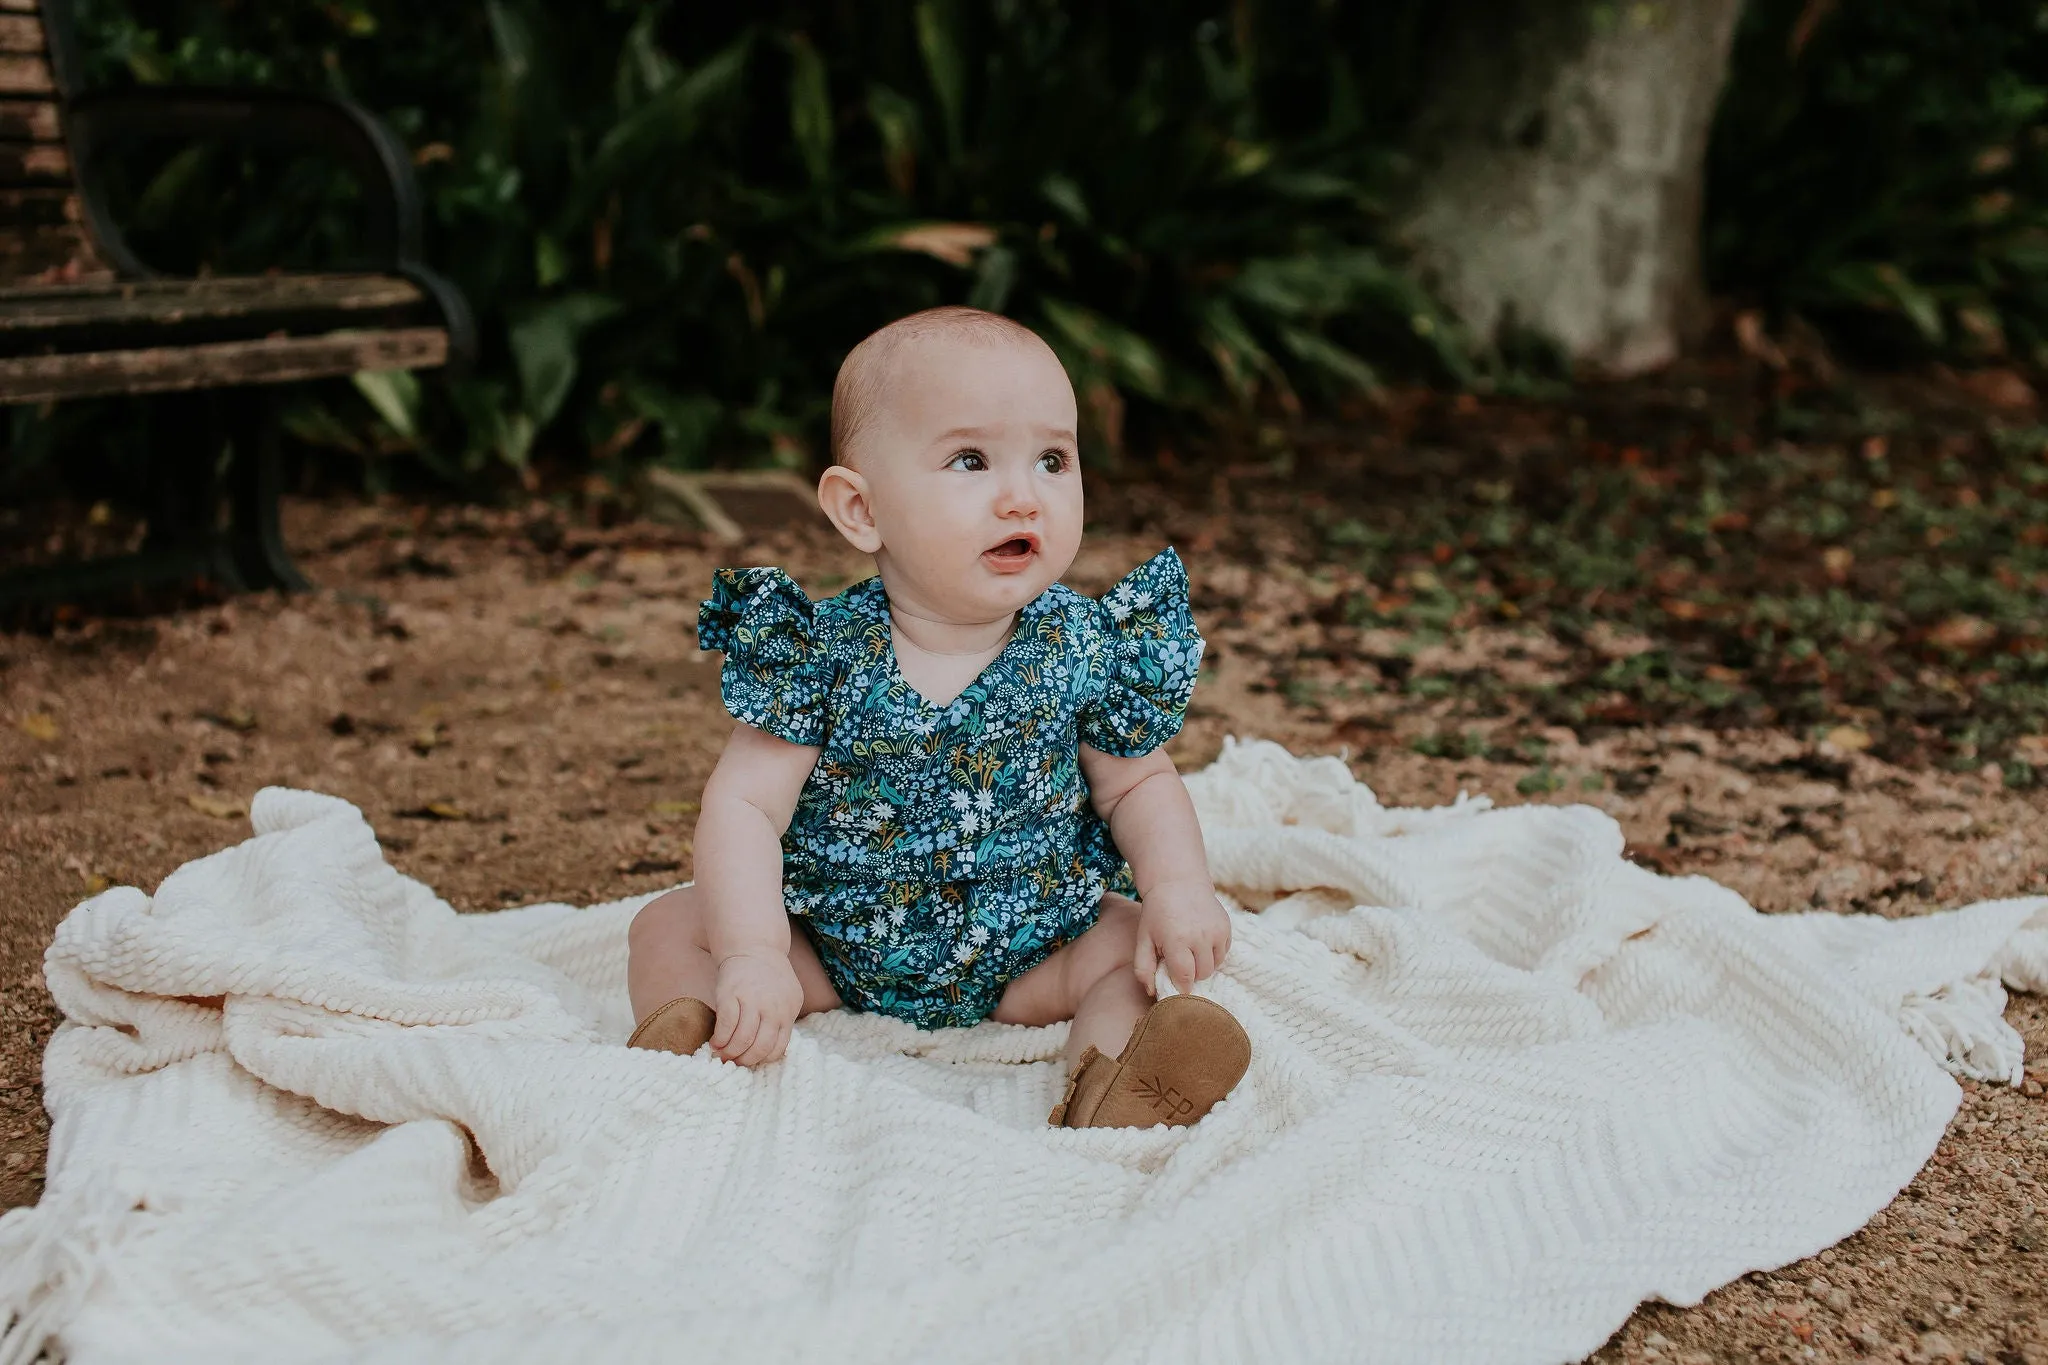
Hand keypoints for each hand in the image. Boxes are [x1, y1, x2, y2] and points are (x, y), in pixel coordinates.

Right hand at [710, 951, 802, 1065]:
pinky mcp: (731, 994)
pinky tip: (715, 1042)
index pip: (777, 1048)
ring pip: (742, 1040)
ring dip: (729, 1053)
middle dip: (744, 1061)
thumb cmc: (769, 978)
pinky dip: (719, 1039)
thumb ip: (782, 1020)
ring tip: (722, 1054)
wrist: (754, 947)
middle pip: (759, 1047)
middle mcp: (773, 1008)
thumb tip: (771, 1051)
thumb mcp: (787, 997)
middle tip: (734, 1062)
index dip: (761, 1060)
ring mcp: (752, 1001)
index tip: (750, 1061)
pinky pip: (725, 1025)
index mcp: (788, 1011)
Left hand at [1132, 878, 1231, 995]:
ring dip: (1203, 965)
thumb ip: (1143, 967)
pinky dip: (1213, 953)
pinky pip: (1224, 953)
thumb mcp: (1143, 938)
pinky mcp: (1226, 927)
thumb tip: (1152, 992)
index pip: (1185, 977)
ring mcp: (1216, 931)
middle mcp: (1199, 936)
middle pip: (1202, 974)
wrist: (1178, 882)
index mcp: (1176, 940)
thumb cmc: (1156, 913)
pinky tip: (1200, 942)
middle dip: (1191, 975)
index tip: (1175, 986)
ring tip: (1190, 952)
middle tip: (1180, 964)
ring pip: (1215, 966)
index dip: (1181, 986)